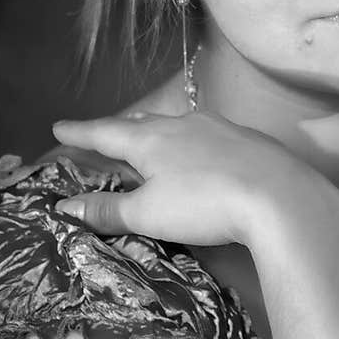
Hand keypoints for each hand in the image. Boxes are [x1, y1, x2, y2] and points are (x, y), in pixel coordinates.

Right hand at [50, 110, 315, 246]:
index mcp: (149, 140)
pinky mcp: (249, 140)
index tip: (59, 127)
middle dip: (121, 130)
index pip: (104, 132)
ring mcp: (219, 127)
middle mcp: (182, 124)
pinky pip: (210, 135)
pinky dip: (195, 143)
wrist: (279, 196)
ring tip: (152, 140)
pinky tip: (204, 153)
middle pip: (142, 124)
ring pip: (178, 125)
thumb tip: (66, 205)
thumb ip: (107, 210)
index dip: (80, 133)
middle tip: (105, 134)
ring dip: (160, 133)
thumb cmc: (203, 205)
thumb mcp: (148, 214)